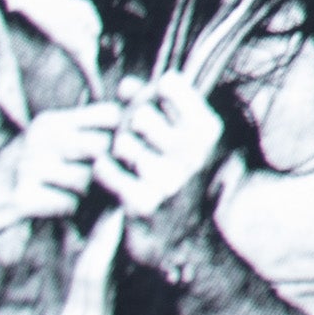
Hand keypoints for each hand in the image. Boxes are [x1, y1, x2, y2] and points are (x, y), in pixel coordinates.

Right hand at [0, 102, 115, 245]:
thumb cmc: (4, 181)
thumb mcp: (38, 148)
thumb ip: (77, 138)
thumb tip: (130, 140)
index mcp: (49, 122)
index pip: (110, 114)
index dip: (124, 135)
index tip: (120, 155)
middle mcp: (41, 138)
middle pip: (106, 148)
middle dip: (106, 172)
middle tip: (94, 187)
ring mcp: (30, 166)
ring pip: (89, 179)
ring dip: (84, 196)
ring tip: (65, 199)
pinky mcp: (21, 198)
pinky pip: (69, 204)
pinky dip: (66, 213)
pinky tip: (49, 211)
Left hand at [97, 76, 229, 245]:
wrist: (192, 231)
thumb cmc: (185, 170)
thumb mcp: (186, 131)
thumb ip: (156, 103)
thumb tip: (125, 85)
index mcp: (207, 130)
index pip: (168, 83)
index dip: (157, 93)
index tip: (161, 108)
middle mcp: (191, 154)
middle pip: (140, 115)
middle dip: (134, 123)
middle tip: (140, 138)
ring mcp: (166, 179)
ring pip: (121, 142)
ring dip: (120, 150)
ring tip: (131, 160)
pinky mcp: (141, 203)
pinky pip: (106, 168)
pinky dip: (106, 171)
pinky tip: (118, 175)